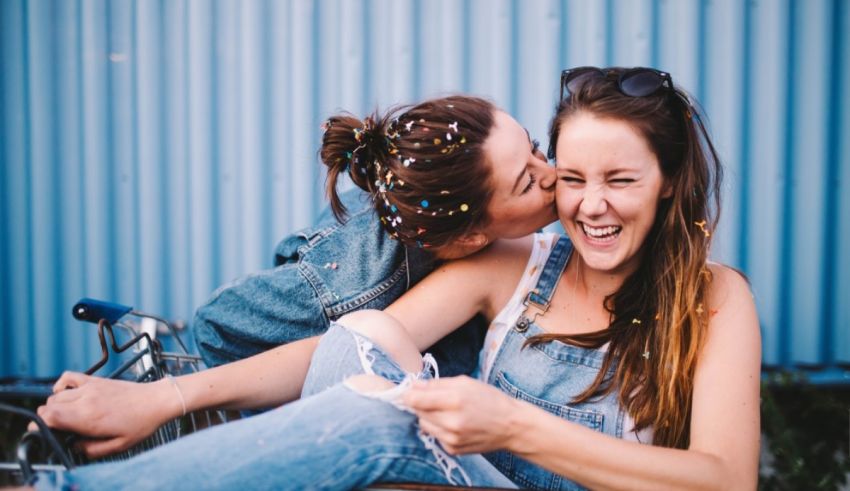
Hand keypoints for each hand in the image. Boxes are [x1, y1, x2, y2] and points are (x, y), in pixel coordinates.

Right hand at [31, 371, 179, 457]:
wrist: (157, 400)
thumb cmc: (140, 424)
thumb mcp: (117, 446)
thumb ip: (90, 450)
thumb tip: (73, 445)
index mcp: (89, 419)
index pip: (49, 417)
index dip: (40, 426)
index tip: (44, 433)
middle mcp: (86, 400)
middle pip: (48, 406)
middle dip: (47, 419)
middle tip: (60, 428)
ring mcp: (90, 387)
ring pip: (56, 395)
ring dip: (54, 406)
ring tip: (67, 416)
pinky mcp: (95, 380)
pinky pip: (68, 377)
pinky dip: (61, 385)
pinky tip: (68, 394)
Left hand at [402, 375, 520, 454]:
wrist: (510, 426)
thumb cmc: (489, 399)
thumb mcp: (465, 382)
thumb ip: (437, 384)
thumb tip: (413, 385)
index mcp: (454, 400)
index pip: (414, 400)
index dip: (408, 394)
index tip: (409, 391)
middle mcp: (451, 422)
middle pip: (417, 412)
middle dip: (421, 404)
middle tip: (435, 400)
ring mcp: (451, 439)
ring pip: (424, 425)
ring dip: (430, 417)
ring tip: (447, 412)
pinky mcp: (453, 449)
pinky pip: (435, 436)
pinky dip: (440, 429)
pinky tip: (455, 424)